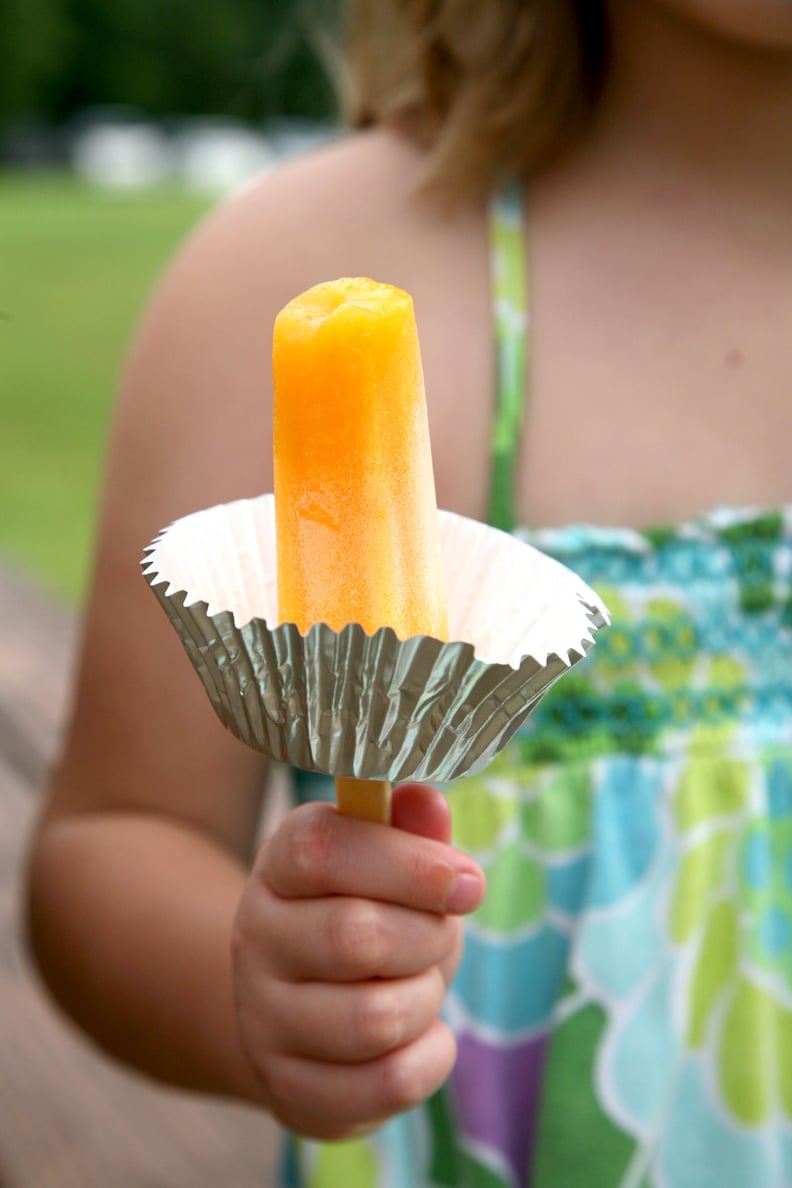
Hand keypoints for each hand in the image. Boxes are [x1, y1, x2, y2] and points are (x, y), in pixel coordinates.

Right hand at [231, 783, 484, 1138]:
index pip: (324, 850)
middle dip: (428, 936)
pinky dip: (430, 1058)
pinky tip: (422, 1036)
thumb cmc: (370, 914)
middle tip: (438, 933)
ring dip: (426, 998)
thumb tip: (426, 800)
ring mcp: (264, 1019)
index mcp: (280, 866)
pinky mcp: (289, 1089)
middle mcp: (256, 938)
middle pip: (357, 937)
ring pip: (375, 1018)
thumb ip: (412, 830)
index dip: (408, 864)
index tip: (467, 881)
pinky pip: (388, 1083)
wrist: (308, 1006)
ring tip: (418, 984)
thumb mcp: (391, 865)